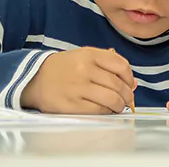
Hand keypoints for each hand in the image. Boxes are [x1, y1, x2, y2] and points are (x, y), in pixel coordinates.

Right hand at [20, 47, 135, 113]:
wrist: (34, 78)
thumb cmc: (64, 68)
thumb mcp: (84, 56)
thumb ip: (109, 65)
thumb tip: (133, 84)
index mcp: (90, 54)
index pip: (121, 66)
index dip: (130, 78)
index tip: (130, 85)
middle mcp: (84, 70)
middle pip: (117, 85)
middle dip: (127, 95)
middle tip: (127, 100)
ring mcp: (77, 88)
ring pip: (110, 99)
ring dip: (119, 105)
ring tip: (118, 106)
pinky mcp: (70, 105)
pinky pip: (97, 111)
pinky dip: (106, 112)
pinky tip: (105, 111)